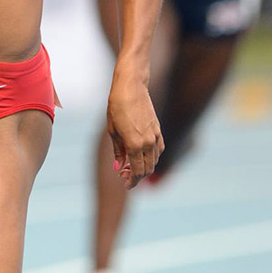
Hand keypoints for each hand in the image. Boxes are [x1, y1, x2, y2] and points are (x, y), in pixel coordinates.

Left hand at [106, 73, 163, 189]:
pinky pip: (159, 150)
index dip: (132, 181)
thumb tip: (119, 167)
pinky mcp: (158, 130)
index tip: (126, 185)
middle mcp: (148, 143)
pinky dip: (152, 157)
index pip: (138, 172)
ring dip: (145, 167)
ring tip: (131, 166)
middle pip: (148, 169)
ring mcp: (156, 136)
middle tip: (126, 176)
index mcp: (135, 145)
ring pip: (154, 161)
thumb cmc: (117, 107)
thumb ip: (118, 152)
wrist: (131, 88)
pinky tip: (142, 155)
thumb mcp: (113, 131)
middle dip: (138, 177)